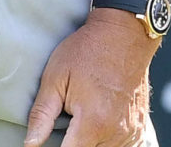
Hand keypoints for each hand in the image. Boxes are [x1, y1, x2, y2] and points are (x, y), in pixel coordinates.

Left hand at [24, 10, 157, 146]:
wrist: (124, 34)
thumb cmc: (87, 52)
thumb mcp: (55, 78)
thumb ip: (42, 115)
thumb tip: (30, 143)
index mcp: (93, 122)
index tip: (48, 139)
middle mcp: (116, 132)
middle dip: (72, 143)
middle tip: (66, 119)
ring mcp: (131, 130)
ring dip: (90, 142)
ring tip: (82, 117)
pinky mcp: (139, 126)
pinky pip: (122, 146)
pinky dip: (107, 141)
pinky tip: (98, 124)